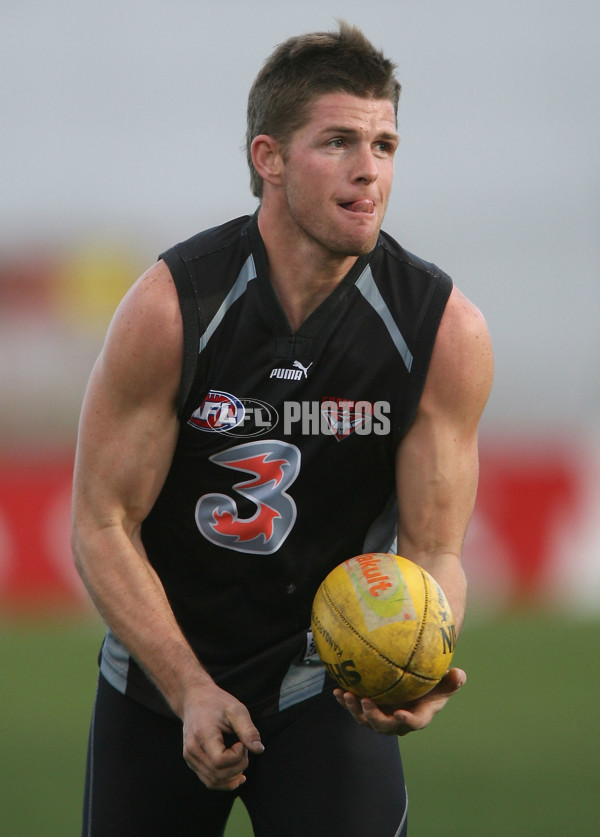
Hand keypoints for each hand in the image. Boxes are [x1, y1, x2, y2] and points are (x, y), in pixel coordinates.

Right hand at [181, 682, 264, 789]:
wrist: (194, 699)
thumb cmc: (217, 703)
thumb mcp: (236, 710)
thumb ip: (248, 730)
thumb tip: (260, 750)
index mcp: (202, 734)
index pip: (220, 761)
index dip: (237, 756)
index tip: (242, 742)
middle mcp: (192, 749)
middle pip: (218, 774)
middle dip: (239, 766)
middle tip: (243, 747)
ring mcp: (190, 758)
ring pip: (213, 781)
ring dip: (233, 776)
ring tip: (241, 757)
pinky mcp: (192, 762)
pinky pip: (209, 780)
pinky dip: (224, 781)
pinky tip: (238, 775)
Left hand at [333, 667, 465, 736]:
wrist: (415, 686)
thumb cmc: (432, 684)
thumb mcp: (444, 682)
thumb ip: (451, 681)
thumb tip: (459, 674)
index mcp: (418, 716)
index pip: (414, 723)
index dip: (406, 721)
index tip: (400, 713)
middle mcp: (397, 721)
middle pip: (384, 726)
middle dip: (373, 717)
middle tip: (366, 701)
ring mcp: (381, 717)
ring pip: (366, 720)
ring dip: (355, 710)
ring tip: (346, 696)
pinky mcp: (368, 710)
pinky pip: (355, 708)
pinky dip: (344, 701)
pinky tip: (335, 691)